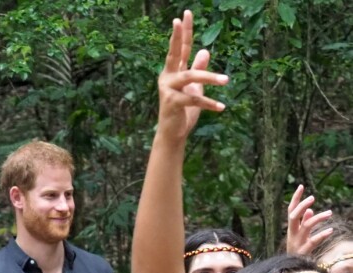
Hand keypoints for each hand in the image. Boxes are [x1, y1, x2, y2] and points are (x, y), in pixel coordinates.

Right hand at [157, 10, 227, 142]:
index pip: (180, 49)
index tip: (184, 14)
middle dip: (179, 36)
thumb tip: (205, 51)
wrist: (173, 134)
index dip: (183, 32)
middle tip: (181, 19)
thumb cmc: (183, 111)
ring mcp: (168, 90)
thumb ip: (198, 70)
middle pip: (175, 53)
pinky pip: (194, 99)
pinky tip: (221, 107)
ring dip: (210, 78)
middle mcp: (168, 78)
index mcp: (173, 73)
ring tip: (226, 80)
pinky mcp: (172, 103)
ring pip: (190, 77)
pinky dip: (209, 103)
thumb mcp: (194, 88)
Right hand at [286, 184, 332, 254]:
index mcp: (292, 228)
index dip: (296, 198)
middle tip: (313, 198)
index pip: (291, 210)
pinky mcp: (304, 250)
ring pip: (306, 226)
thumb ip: (304, 222)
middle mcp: (293, 233)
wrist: (292, 269)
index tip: (301, 186)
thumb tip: (311, 211)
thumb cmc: (297, 250)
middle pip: (293, 216)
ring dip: (318, 219)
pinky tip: (330, 230)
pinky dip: (322, 235)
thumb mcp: (300, 235)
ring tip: (330, 213)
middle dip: (302, 206)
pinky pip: (313, 241)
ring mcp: (298, 241)